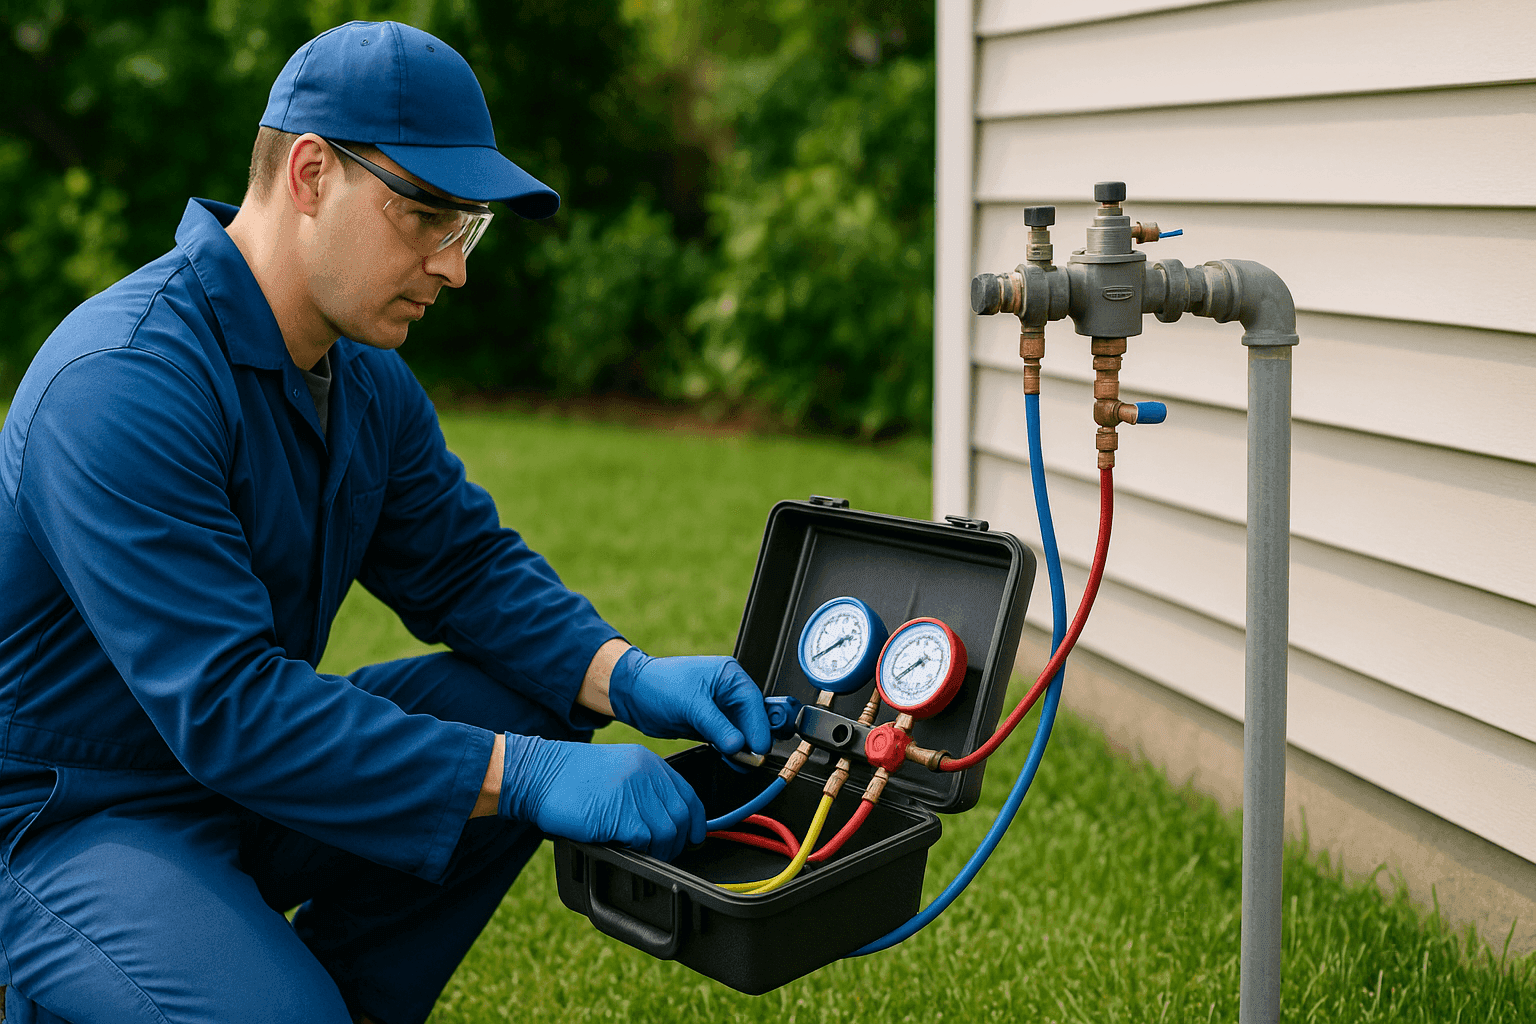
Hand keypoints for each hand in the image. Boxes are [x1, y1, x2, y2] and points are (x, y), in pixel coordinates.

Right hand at [497, 733, 704, 860]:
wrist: (536, 774)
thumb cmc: (568, 778)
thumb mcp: (615, 770)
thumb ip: (641, 788)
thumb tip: (663, 819)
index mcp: (647, 761)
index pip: (688, 794)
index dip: (695, 820)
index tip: (693, 835)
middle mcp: (646, 773)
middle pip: (683, 815)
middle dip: (680, 840)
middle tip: (665, 851)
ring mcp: (635, 792)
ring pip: (669, 831)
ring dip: (662, 850)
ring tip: (646, 854)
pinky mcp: (620, 814)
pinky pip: (646, 840)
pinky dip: (642, 851)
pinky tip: (628, 850)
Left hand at [607, 648, 770, 756]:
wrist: (634, 695)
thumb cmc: (659, 684)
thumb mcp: (691, 704)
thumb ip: (717, 726)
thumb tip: (739, 746)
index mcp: (730, 676)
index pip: (754, 703)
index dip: (759, 727)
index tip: (760, 748)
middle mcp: (729, 692)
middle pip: (753, 719)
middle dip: (753, 739)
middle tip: (752, 758)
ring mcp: (722, 709)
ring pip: (743, 732)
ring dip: (743, 748)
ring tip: (740, 761)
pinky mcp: (712, 725)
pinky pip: (729, 740)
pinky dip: (731, 751)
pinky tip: (730, 759)